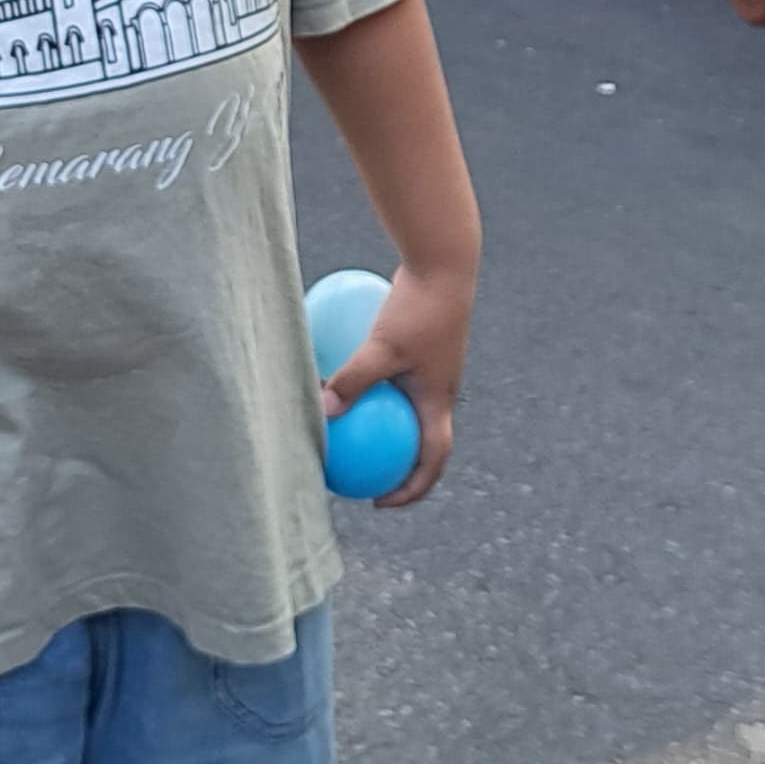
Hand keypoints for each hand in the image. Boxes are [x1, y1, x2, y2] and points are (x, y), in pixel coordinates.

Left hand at [322, 259, 472, 506]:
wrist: (444, 261)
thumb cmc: (418, 307)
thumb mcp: (382, 348)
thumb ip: (353, 380)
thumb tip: (320, 413)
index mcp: (439, 401)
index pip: (432, 461)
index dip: (411, 489)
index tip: (380, 502)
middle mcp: (439, 389)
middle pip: (418, 439)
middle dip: (393, 463)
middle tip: (357, 473)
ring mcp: (430, 366)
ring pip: (402, 406)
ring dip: (378, 422)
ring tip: (340, 428)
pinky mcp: (418, 342)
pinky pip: (389, 373)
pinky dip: (366, 380)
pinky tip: (330, 370)